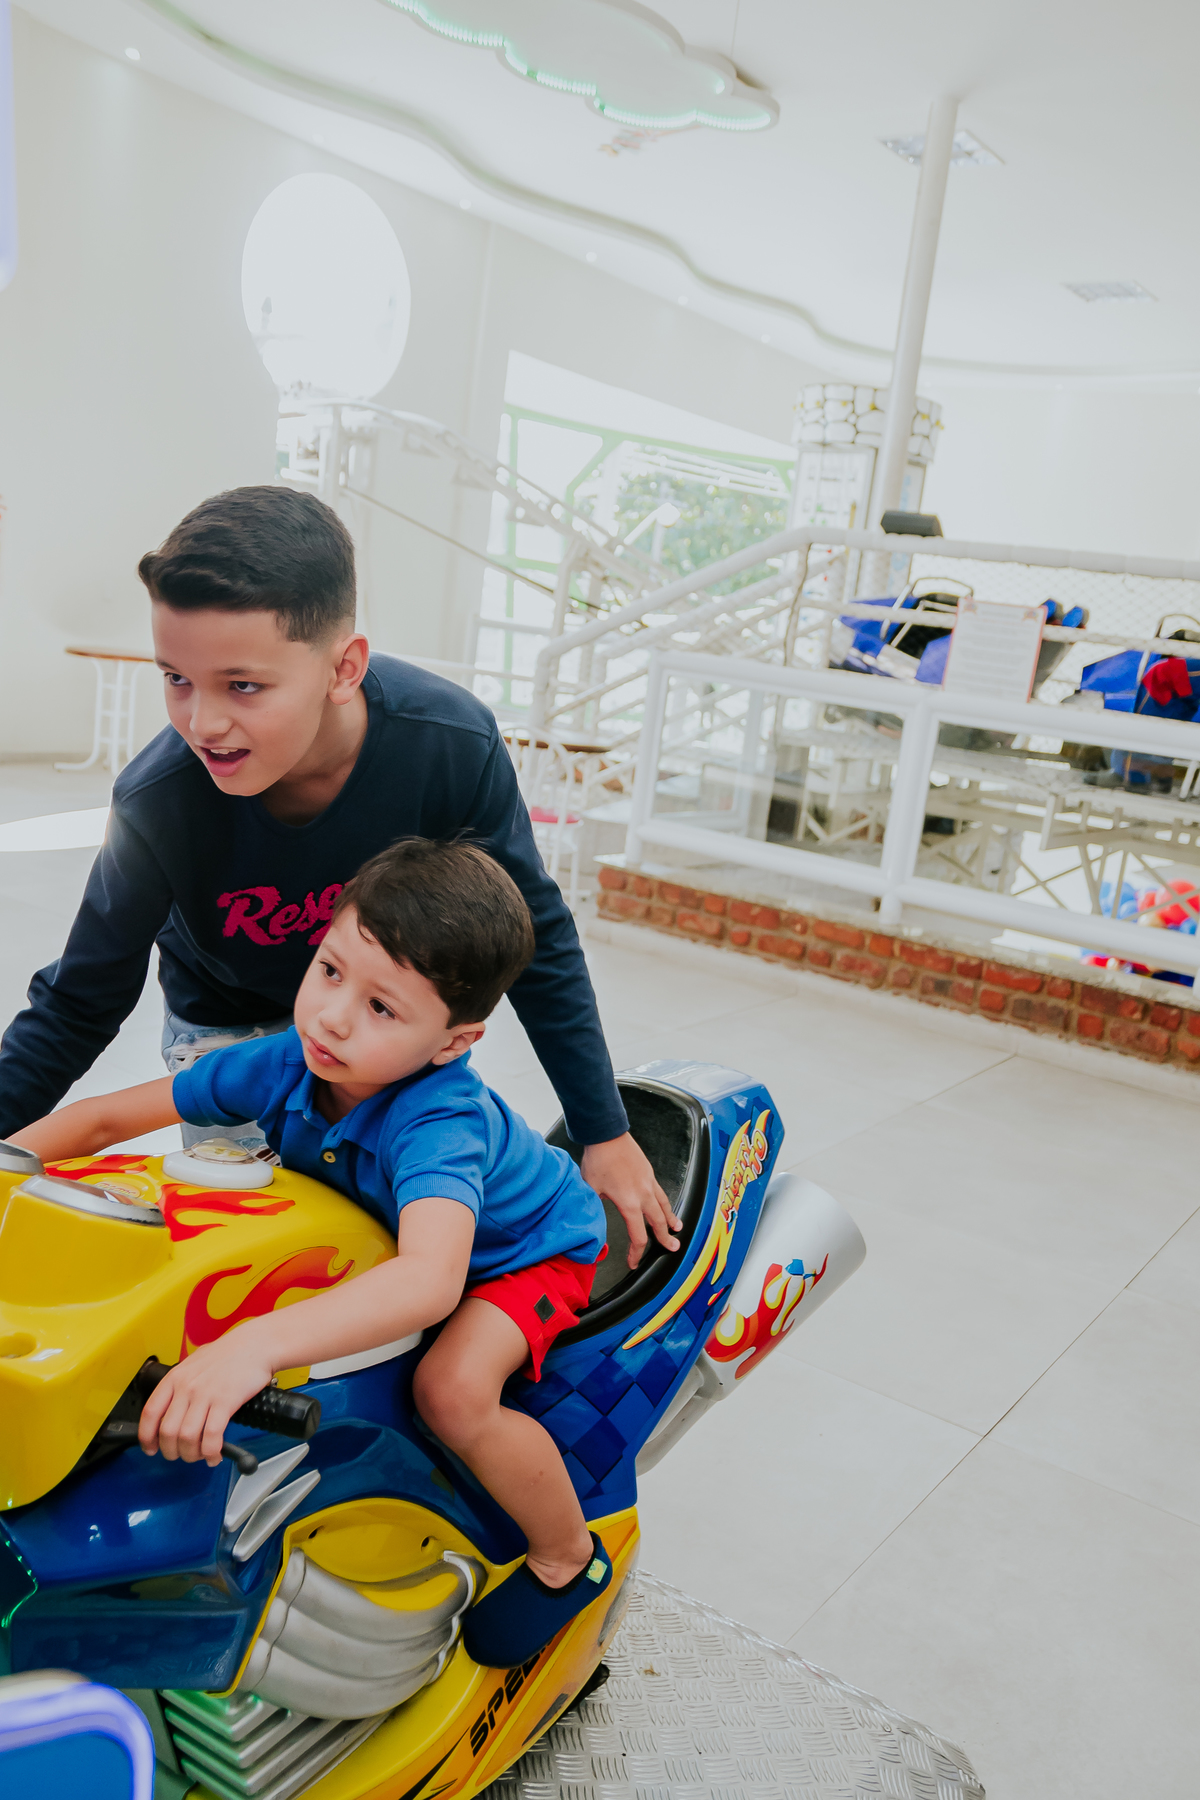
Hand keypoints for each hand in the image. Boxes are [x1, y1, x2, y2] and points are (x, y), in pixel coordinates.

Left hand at [138, 1328, 274, 1467]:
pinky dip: (210, 1452)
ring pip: (187, 1438)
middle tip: (181, 1455)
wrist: (256, 1344)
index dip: (146, 1437)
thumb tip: (173, 1409)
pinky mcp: (225, 1402)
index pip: (150, 1413)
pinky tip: (214, 1454)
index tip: (151, 1448)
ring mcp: (205, 1394)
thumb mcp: (195, 1362)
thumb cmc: (229, 1353)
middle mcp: (186, 1387)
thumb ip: (182, 1384)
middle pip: (167, 1432)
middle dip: (171, 1451)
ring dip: (191, 1454)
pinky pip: (211, 1437)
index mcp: (175, 1377)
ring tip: (200, 1455)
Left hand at [581, 1133, 680, 1269]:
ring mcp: (649, 1183)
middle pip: (659, 1223)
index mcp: (629, 1204)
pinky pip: (661, 1193)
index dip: (637, 1253)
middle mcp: (643, 1195)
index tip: (633, 1262)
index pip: (638, 1236)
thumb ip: (595, 1208)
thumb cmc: (598, 1160)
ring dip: (671, 1220)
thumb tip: (592, 1222)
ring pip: (664, 1206)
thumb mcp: (591, 1189)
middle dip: (665, 1239)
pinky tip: (664, 1205)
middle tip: (672, 1248)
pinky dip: (666, 1203)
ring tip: (677, 1228)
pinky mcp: (649, 1173)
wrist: (607, 1134)